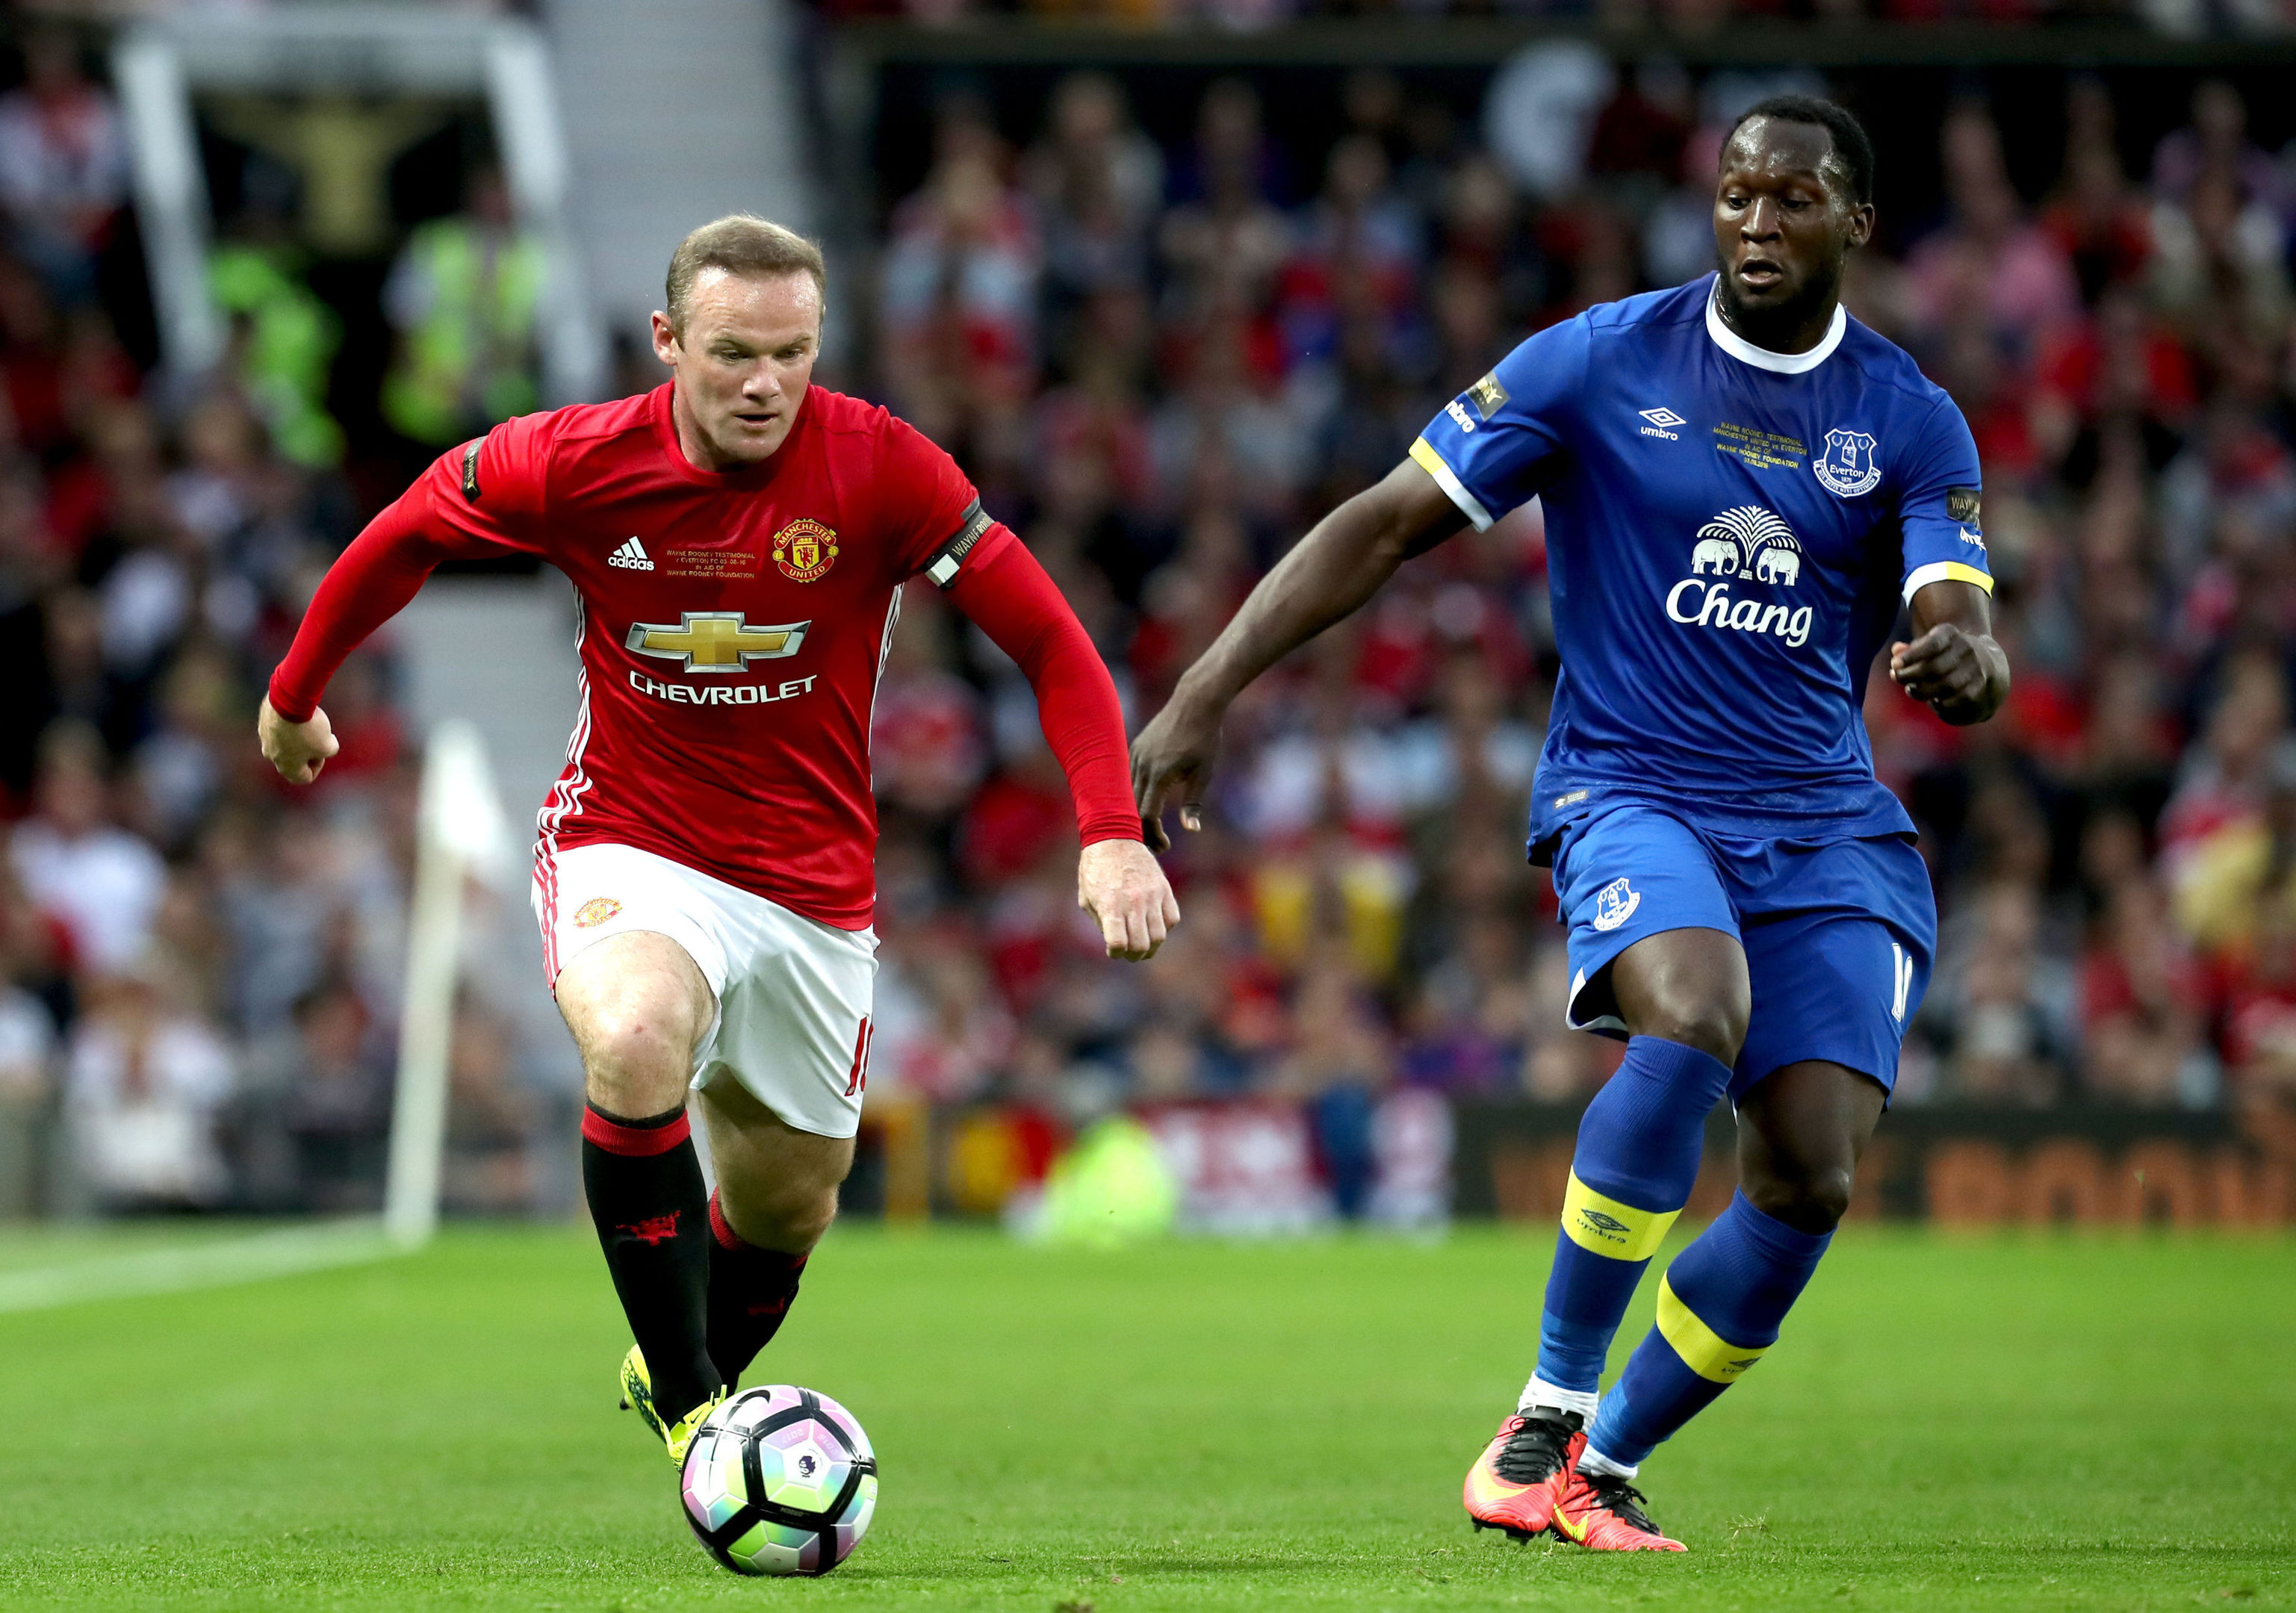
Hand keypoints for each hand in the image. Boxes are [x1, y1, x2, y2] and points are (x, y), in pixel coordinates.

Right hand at [257, 696, 339, 784]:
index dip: (318, 766)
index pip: (304, 778)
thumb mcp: (329, 745)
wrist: (288, 701)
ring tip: (309, 723)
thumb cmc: (309, 728)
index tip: (321, 751)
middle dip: (307, 752)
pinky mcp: (263, 722)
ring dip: (299, 737)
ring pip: (285, 743)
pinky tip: (300, 713)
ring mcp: (265, 738)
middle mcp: (271, 756)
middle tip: (317, 737)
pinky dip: (291, 724)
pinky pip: (279, 728)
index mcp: (286, 767)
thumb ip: (329, 751)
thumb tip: (326, 745)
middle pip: (293, 761)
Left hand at [1077, 838, 1179, 960]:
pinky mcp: (1164, 888)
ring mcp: (1151, 896)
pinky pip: (1172, 918)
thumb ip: (1101, 922)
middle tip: (1129, 955)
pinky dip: (1164, 927)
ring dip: (1151, 947)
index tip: (1113, 951)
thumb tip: (1115, 942)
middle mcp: (1133, 903)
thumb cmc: (1095, 869)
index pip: (1118, 944)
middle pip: (1141, 945)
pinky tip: (1153, 924)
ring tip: (1144, 946)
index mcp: (1110, 906)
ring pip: (1160, 936)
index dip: (1115, 954)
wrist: (1113, 837)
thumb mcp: (1087, 898)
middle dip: (1134, 956)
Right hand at [1130, 692, 1222, 853]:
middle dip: (1144, 829)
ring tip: (1154, 826)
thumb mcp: (1204, 773)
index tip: (1166, 845)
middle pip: (1132, 808)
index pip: (1147, 815)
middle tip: (1160, 843)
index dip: (1153, 835)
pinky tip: (1149, 801)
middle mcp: (1142, 766)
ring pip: (1128, 793)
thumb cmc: (1205, 738)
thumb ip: (1193, 802)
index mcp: (1160, 775)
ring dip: (1138, 812)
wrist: (1194, 702)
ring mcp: (1135, 755)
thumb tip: (1192, 830)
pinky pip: (1129, 776)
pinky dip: (1136, 793)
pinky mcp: (1135, 747)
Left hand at [1889, 625, 1992, 721]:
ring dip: (1922, 691)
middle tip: (1897, 678)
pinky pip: (1955, 700)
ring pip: (1945, 686)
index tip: (1894, 665)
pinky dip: (1939, 703)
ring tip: (1911, 690)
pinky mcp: (1979, 688)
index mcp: (1952, 634)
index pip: (1933, 644)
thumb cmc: (1946, 655)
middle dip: (1911, 676)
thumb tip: (1896, 650)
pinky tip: (1932, 700)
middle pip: (1935, 667)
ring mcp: (1976, 669)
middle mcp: (1967, 649)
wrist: (1988, 664)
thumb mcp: (1930, 645)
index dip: (1911, 656)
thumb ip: (1911, 649)